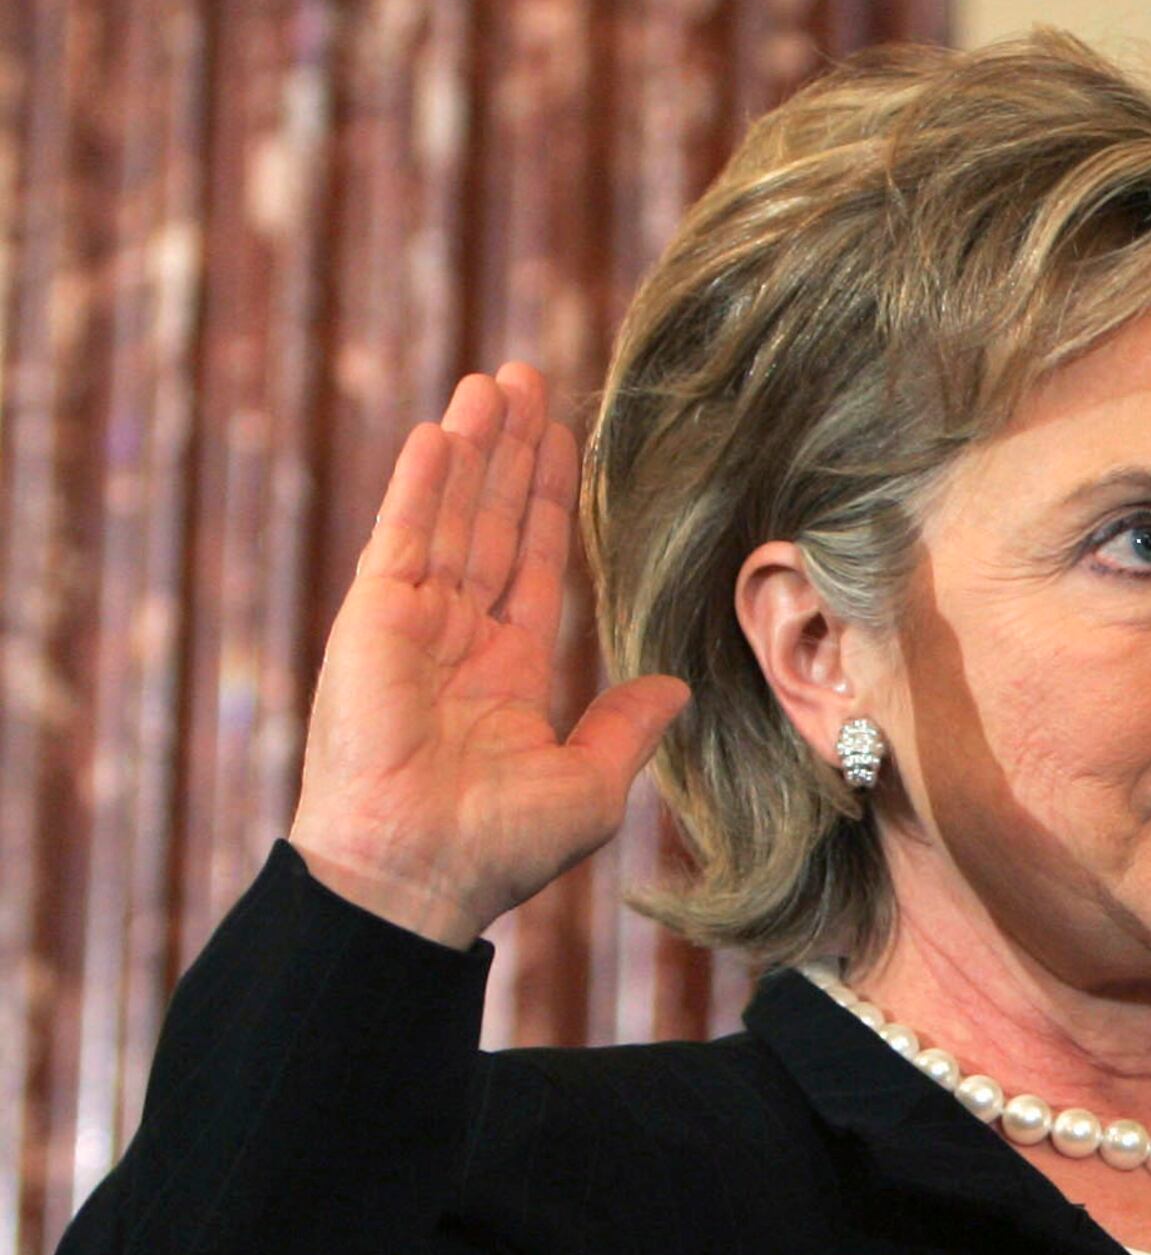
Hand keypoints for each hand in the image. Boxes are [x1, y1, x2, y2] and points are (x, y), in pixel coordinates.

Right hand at [289, 366, 689, 946]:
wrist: (419, 876)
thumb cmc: (497, 848)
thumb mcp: (590, 783)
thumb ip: (627, 726)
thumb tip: (675, 688)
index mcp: (505, 673)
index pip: (533, 564)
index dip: (549, 502)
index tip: (564, 442)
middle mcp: (455, 638)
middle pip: (491, 523)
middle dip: (512, 453)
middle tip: (529, 378)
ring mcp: (410, 624)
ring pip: (450, 515)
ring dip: (473, 447)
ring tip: (495, 380)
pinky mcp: (372, 621)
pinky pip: (402, 537)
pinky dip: (421, 484)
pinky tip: (442, 431)